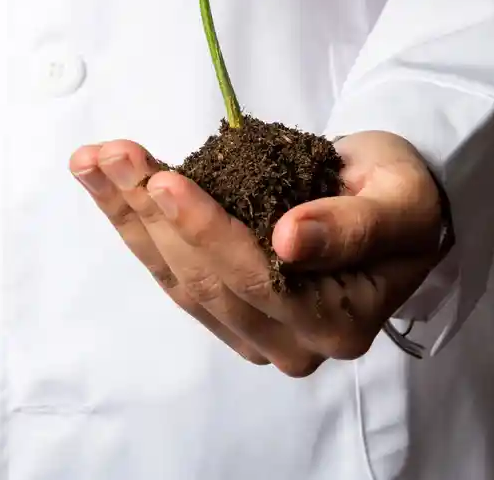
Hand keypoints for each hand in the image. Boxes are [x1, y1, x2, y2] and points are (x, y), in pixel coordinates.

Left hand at [69, 130, 444, 374]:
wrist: (395, 199)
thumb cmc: (401, 194)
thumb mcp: (398, 199)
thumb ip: (353, 225)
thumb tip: (290, 241)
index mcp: (340, 321)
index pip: (258, 277)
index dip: (206, 230)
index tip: (164, 181)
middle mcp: (294, 340)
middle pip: (206, 278)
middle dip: (149, 212)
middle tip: (110, 153)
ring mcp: (255, 329)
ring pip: (177, 275)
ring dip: (127, 215)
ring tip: (92, 161)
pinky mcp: (227, 307)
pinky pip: (172, 270)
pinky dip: (133, 223)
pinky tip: (104, 184)